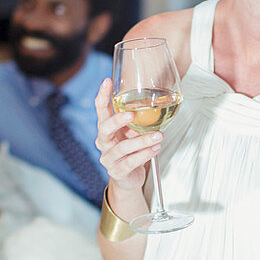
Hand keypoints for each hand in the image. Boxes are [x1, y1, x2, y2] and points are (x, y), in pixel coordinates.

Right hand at [94, 78, 161, 195]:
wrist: (129, 178)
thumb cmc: (131, 151)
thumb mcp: (133, 133)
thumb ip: (138, 120)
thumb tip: (154, 101)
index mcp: (106, 129)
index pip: (101, 110)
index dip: (102, 96)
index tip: (107, 81)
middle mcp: (104, 143)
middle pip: (104, 128)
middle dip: (117, 120)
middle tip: (131, 114)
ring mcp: (108, 158)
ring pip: (122, 148)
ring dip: (142, 140)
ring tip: (158, 136)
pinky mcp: (117, 172)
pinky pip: (130, 162)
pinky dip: (144, 155)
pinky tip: (155, 149)